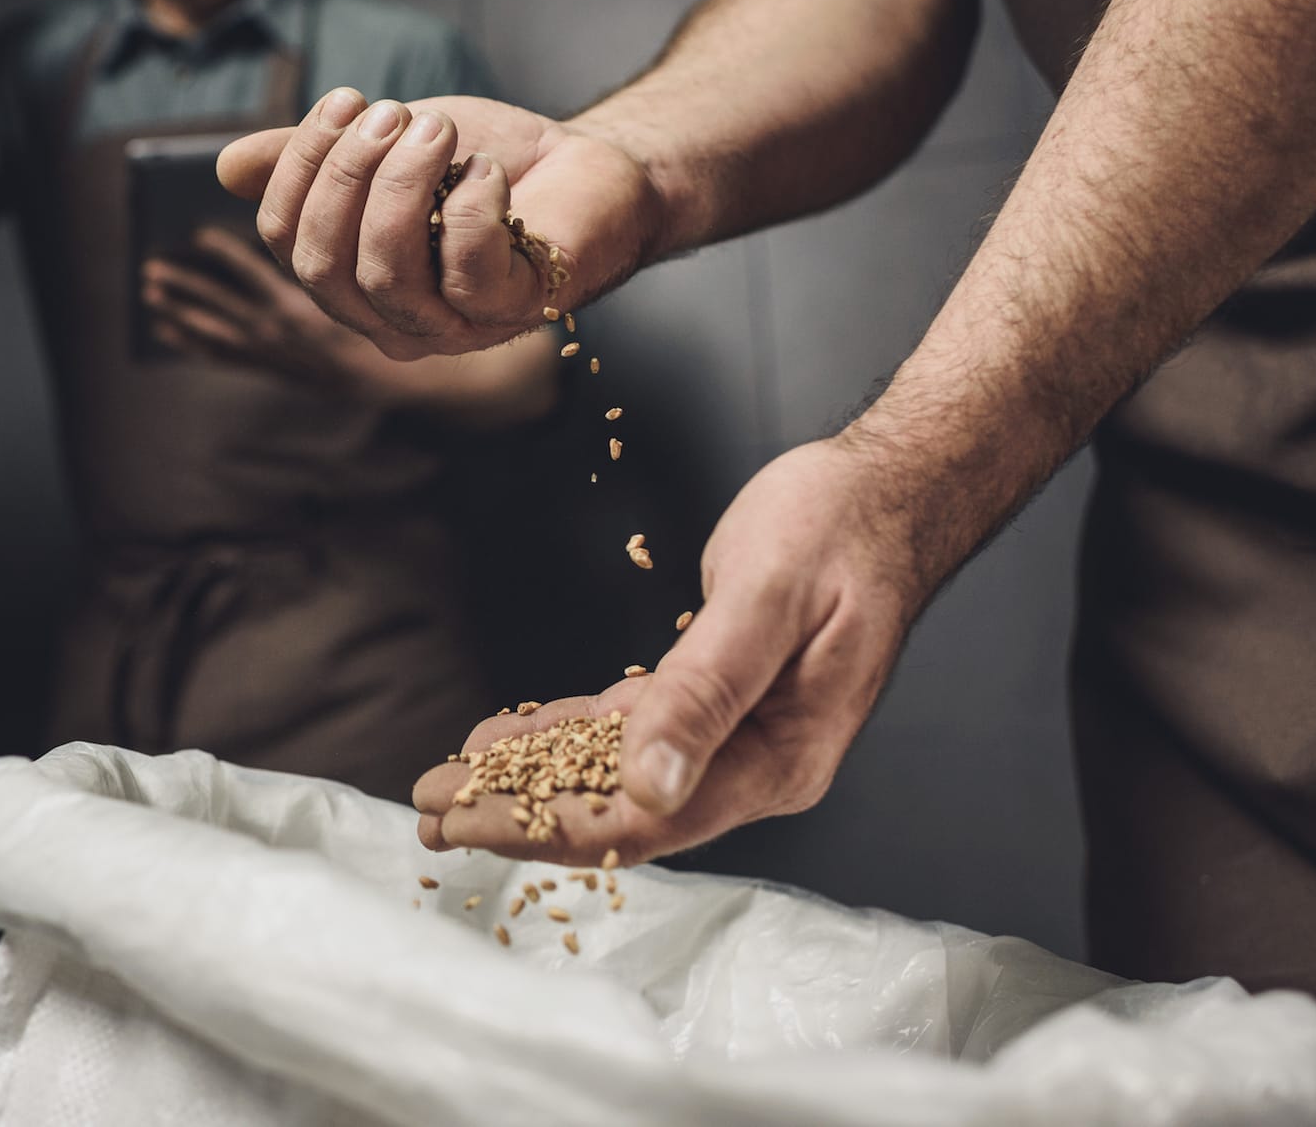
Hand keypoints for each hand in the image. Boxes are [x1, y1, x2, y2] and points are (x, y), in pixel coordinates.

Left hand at [142, 226, 381, 393]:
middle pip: (217, 303)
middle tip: (151, 268)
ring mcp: (264, 351)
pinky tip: (165, 330)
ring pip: (210, 330)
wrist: (371, 375)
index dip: (222, 252)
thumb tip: (281, 225)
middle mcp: (273, 330)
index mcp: (294, 306)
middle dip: (182, 285)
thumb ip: (310, 258)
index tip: (198, 235)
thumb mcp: (346, 283)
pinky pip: (218, 356)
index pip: (249, 272)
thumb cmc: (364, 321)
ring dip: (177, 312)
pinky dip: (189, 342)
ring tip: (150, 295)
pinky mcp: (262, 366)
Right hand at [215, 89, 665, 360]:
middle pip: (323, 265)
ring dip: (403, 184)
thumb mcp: (388, 147)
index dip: (300, 166)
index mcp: (352, 283)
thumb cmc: (486, 163)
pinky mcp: (514, 311)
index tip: (346, 99)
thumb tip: (226, 168)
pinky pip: (466, 268)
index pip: (287, 241)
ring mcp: (453, 326)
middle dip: (346, 173)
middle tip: (398, 111)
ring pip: (385, 272)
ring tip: (438, 129)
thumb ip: (312, 157)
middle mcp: (393, 320)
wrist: (590, 169)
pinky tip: (490, 173)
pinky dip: (471, 206)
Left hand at [411, 436, 928, 865]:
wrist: (887, 489)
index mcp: (782, 760)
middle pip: (622, 812)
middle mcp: (758, 765)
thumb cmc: (841, 528)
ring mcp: (740, 738)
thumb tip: (651, 784)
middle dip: (520, 816)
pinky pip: (629, 733)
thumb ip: (708, 692)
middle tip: (429, 813)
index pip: (646, 819)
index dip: (546, 826)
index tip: (468, 821)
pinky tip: (506, 737)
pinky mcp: (720, 703)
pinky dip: (565, 735)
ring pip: (617, 776)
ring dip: (531, 780)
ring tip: (449, 782)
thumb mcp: (766, 599)